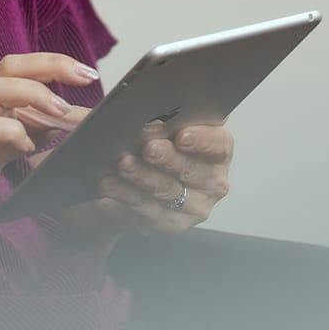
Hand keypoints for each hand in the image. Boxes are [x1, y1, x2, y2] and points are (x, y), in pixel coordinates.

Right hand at [0, 51, 100, 244]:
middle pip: (8, 65)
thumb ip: (29, 131)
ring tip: (60, 113)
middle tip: (85, 76)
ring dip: (33, 95)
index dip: (53, 63)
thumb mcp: (3, 148)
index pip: (20, 68)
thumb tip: (68, 120)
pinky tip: (27, 148)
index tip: (87, 73)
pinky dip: (11, 133)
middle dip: (49, 64)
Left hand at [55, 120, 233, 236]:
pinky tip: (109, 186)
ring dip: (143, 177)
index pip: (219, 144)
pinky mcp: (171, 223)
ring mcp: (194, 205)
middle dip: (168, 158)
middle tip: (147, 148)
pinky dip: (126, 197)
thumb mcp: (161, 118)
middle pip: (193, 171)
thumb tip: (147, 106)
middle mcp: (212, 179)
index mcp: (216, 148)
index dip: (202, 140)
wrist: (138, 173)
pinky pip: (148, 212)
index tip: (181, 135)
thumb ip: (162, 112)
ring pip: (168, 191)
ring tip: (122, 164)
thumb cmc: (154, 136)